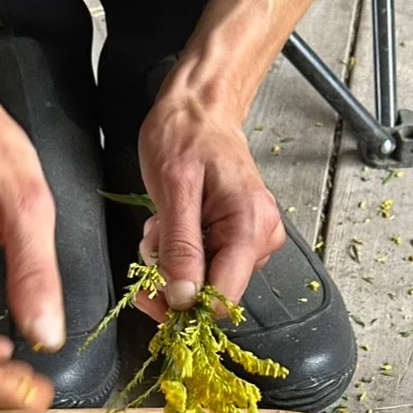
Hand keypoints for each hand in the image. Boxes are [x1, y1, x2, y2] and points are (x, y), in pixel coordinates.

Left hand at [134, 81, 285, 321]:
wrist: (200, 107)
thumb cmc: (186, 134)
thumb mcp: (174, 188)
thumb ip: (181, 248)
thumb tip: (183, 298)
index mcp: (250, 226)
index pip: (224, 299)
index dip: (184, 305)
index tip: (151, 291)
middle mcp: (261, 238)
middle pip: (213, 293)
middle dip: (173, 277)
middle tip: (153, 239)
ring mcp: (254, 239)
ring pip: (205, 281)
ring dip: (173, 262)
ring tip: (164, 222)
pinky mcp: (241, 238)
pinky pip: (207, 265)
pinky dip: (181, 252)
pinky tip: (174, 224)